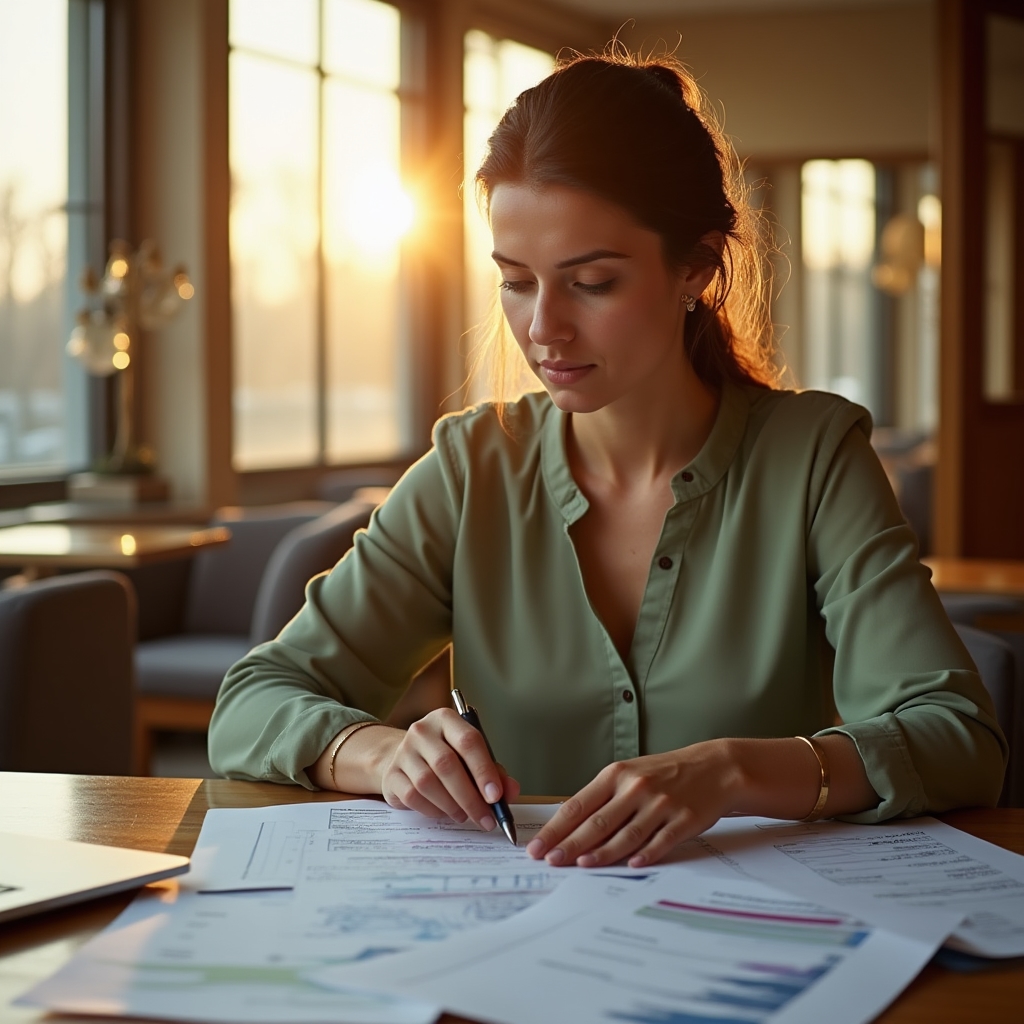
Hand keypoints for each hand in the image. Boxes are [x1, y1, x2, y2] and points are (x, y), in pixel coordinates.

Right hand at [379, 708, 520, 830]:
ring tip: (466, 816)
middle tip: (485, 818)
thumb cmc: (445, 756)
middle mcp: (422, 731)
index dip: (484, 770)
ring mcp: (403, 752)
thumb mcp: (471, 757)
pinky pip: (413, 797)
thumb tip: (510, 792)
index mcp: (446, 719)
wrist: (404, 758)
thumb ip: (494, 772)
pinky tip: (445, 813)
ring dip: (452, 806)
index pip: (468, 741)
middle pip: (447, 765)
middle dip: (470, 797)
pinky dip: (433, 810)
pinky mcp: (391, 774)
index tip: (496, 796)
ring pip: (428, 783)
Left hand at [526, 740, 740, 867]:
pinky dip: (645, 854)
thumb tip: (569, 825)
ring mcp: (660, 804)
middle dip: (570, 844)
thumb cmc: (665, 773)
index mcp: (616, 775)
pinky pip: (660, 841)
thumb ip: (603, 797)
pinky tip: (630, 864)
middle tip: (550, 861)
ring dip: (602, 852)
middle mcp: (636, 788)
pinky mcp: (683, 820)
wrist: (714, 767)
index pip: (578, 805)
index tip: (538, 846)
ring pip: (626, 834)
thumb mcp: (630, 774)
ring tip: (580, 865)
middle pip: (597, 822)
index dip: (556, 828)